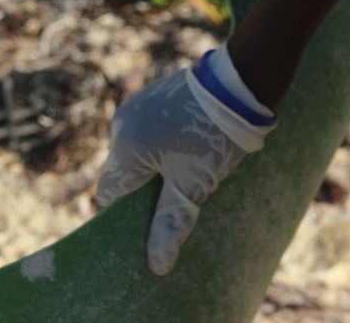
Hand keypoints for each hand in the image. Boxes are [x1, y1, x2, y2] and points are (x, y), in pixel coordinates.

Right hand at [95, 51, 275, 274]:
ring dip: (156, 163)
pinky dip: (162, 142)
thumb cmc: (214, 137)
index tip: (152, 217)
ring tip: (189, 166)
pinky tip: (189, 144)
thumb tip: (157, 266)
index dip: (129, 211)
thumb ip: (170, 223)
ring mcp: (137, 106)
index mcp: (125, 147)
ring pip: (137, 149)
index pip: (110, 193)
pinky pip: (149, 128)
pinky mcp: (153, 95)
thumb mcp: (193, 184)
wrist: (239, 84)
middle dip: (147, 186)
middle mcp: (122, 123)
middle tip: (178, 192)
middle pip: (124, 170)